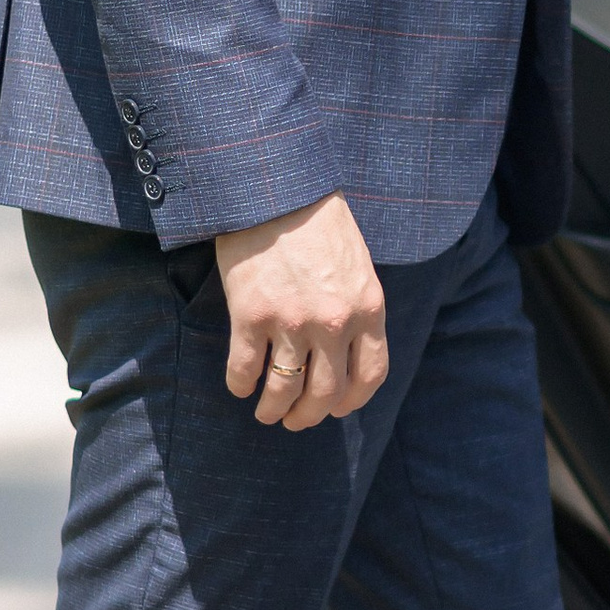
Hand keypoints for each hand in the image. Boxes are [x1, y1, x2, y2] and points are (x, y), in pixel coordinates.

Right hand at [215, 192, 387, 428]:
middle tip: (296, 421)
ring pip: (284, 390)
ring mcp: (292, 322)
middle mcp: (334, 323)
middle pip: (326, 392)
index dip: (352, 401)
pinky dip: (240, 385)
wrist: (276, 188)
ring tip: (266, 414)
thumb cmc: (317, 218)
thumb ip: (356, 304)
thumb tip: (346, 345)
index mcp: (367, 308)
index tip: (337, 408)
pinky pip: (245, 369)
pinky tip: (239, 386)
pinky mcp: (251, 316)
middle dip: (310, 415)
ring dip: (274, 410)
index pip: (370, 374)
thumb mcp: (357, 262)